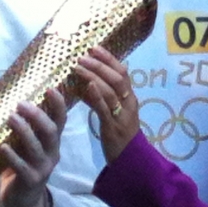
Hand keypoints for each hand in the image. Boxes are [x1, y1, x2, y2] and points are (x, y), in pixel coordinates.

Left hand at [0, 88, 65, 206]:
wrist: (23, 198)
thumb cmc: (23, 162)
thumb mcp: (26, 142)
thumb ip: (24, 125)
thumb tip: (8, 95)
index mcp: (52, 141)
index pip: (60, 120)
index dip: (58, 104)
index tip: (50, 88)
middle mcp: (51, 152)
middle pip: (50, 132)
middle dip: (37, 116)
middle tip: (21, 103)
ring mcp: (42, 168)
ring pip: (36, 148)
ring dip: (24, 131)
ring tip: (10, 118)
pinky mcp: (31, 181)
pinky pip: (22, 167)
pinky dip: (12, 157)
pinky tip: (2, 147)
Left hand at [75, 46, 138, 163]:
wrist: (130, 159)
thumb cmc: (118, 132)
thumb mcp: (112, 110)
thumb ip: (102, 95)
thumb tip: (86, 79)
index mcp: (129, 97)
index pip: (122, 72)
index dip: (109, 58)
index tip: (94, 47)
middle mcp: (129, 103)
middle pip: (117, 78)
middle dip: (100, 64)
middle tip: (82, 55)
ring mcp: (122, 115)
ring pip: (110, 90)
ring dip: (93, 76)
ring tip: (78, 67)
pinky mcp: (114, 127)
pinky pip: (105, 108)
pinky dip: (96, 95)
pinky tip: (87, 86)